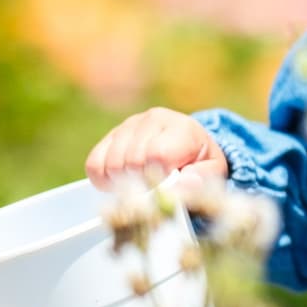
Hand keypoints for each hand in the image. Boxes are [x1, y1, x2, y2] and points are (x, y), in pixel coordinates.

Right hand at [86, 108, 228, 189]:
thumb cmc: (200, 160)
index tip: (168, 185)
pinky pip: (94, 163)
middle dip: (142, 182)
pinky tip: (121, 181)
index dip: (159, 178)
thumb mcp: (212, 171)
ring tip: (141, 184)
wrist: (189, 145)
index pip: (157, 154)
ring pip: (111, 163)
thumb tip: (183, 185)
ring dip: (124, 183)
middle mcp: (152, 119)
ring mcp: (128, 125)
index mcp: (180, 127)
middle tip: (155, 187)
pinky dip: (104, 179)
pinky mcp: (110, 136)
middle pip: (132, 161)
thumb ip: (201, 178)